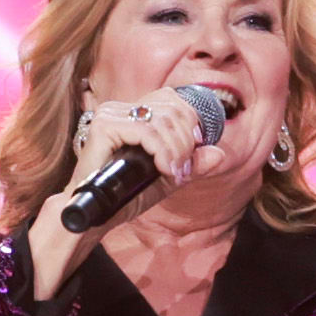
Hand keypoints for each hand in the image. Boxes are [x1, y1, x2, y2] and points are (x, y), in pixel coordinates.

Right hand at [84, 86, 218, 187]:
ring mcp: (111, 114)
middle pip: (175, 110)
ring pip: (164, 120)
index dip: (191, 126)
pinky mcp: (103, 126)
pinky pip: (147, 130)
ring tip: (171, 172)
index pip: (176, 101)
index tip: (188, 156)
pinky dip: (162, 150)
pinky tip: (163, 168)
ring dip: (176, 150)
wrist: (96, 214)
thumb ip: (193, 165)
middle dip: (186, 143)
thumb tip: (219, 153)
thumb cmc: (127, 195)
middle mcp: (122, 108)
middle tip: (180, 170)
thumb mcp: (168, 178)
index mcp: (135, 113)